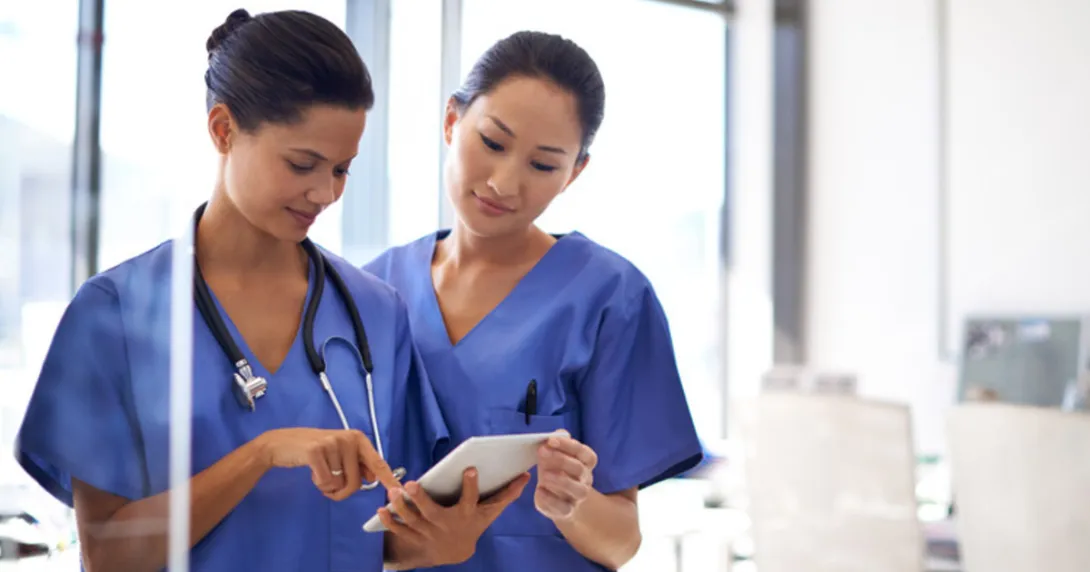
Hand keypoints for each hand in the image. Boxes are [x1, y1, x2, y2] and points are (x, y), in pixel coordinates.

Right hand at [256, 428, 399, 500]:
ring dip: (328, 487)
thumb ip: (357, 463)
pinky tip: (312, 471)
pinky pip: (326, 482)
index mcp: (357, 438)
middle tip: (330, 486)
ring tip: (319, 472)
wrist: (281, 444)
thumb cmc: (314, 451)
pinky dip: (319, 484)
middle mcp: (348, 438)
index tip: (399, 491)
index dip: (389, 479)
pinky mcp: (315, 451)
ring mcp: (332, 443)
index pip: (377, 462)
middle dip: (343, 491)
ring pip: (340, 484)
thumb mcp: (339, 453)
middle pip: (356, 482)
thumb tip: (373, 477)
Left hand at [379, 468, 529, 565]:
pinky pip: (400, 530)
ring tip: (392, 492)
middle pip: (432, 513)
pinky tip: (381, 509)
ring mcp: (429, 532)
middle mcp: (446, 525)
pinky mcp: (415, 537)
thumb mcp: (491, 512)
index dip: (471, 485)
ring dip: (401, 507)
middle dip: (421, 499)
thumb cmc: (474, 524)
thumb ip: (507, 494)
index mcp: (466, 515)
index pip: (471, 500)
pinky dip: (390, 521)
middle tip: (411, 484)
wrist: (456, 553)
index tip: (470, 469)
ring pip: (412, 520)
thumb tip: (525, 476)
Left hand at [534, 429, 597, 520]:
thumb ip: (558, 443)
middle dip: (560, 459)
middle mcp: (585, 480)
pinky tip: (539, 490)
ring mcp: (578, 497)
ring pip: (578, 490)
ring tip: (543, 474)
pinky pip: (563, 508)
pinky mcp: (567, 511)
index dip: (569, 445)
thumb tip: (559, 433)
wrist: (558, 499)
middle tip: (541, 452)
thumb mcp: (556, 454)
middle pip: (580, 469)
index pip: (584, 453)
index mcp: (585, 463)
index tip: (550, 439)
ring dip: (560, 480)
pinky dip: (550, 499)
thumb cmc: (556, 470)